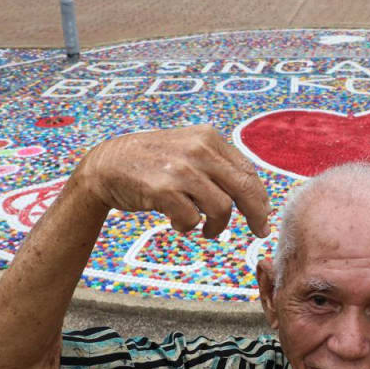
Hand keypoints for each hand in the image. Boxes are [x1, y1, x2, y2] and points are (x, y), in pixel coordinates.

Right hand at [75, 125, 270, 237]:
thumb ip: (217, 165)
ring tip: (205, 229)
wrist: (106, 164)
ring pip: (221, 208)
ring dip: (216, 226)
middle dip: (256, 214)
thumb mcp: (188, 150)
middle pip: (244, 189)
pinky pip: (193, 219)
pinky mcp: (164, 190)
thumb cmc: (152, 162)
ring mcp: (181, 169)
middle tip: (258, 231)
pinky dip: (188, 226)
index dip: (260, 197)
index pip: (247, 171)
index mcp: (208, 137)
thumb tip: (255, 196)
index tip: (263, 215)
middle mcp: (198, 149)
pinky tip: (178, 222)